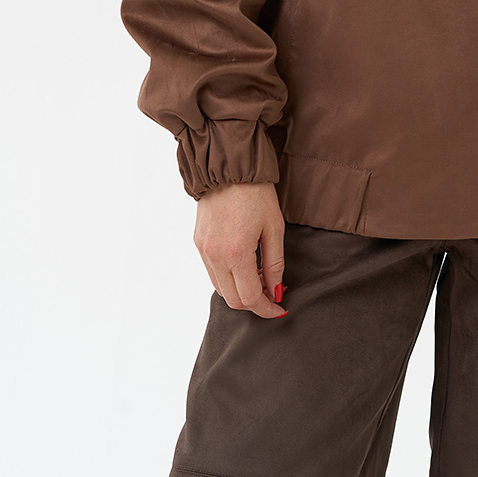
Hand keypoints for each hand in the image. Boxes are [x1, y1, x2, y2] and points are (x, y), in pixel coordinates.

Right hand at [192, 180, 289, 319]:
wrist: (229, 167)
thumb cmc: (256, 193)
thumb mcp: (274, 228)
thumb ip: (275, 264)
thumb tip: (275, 290)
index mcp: (236, 254)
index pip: (249, 298)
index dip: (266, 309)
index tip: (279, 308)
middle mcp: (215, 256)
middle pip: (232, 300)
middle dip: (253, 303)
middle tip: (271, 294)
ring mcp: (203, 250)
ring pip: (220, 289)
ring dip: (239, 291)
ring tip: (259, 278)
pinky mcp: (197, 242)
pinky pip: (211, 272)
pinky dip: (227, 278)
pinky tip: (243, 266)